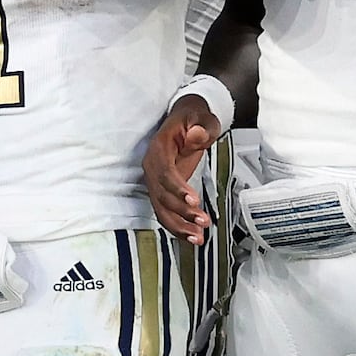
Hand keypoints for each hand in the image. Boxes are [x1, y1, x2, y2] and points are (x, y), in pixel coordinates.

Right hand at [142, 96, 222, 240]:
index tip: (193, 199)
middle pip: (161, 195)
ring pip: (161, 208)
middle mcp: (153, 167)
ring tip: (198, 237)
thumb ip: (201, 127)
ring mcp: (156, 181)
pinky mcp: (163, 191)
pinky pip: (166, 212)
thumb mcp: (201, 118)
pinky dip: (178, 226)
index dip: (177, 188)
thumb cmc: (194, 119)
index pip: (164, 172)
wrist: (187, 121)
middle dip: (182, 211)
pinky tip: (192, 237)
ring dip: (179, 225)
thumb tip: (196, 135)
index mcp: (159, 148)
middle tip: (203, 221)